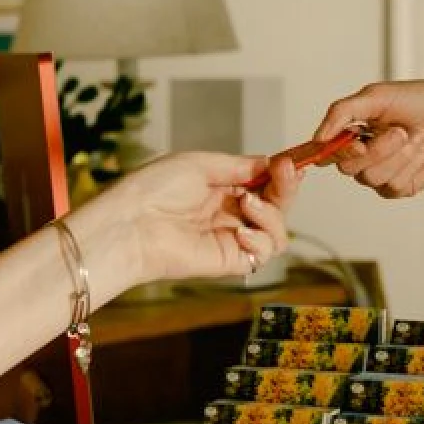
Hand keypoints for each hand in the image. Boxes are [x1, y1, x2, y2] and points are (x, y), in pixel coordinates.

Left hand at [73, 149, 296, 289]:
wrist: (130, 226)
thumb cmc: (153, 190)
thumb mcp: (200, 164)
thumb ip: (240, 166)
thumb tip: (273, 162)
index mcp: (222, 188)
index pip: (265, 182)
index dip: (282, 173)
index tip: (293, 162)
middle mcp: (230, 213)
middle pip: (278, 204)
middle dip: (286, 188)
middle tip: (286, 172)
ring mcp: (232, 238)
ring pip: (278, 230)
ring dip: (272, 214)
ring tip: (248, 203)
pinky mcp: (231, 261)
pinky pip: (264, 252)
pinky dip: (261, 239)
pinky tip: (241, 231)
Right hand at [312, 79, 423, 197]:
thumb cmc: (421, 100)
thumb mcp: (376, 96)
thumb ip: (342, 112)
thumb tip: (319, 137)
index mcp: (352, 132)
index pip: (326, 150)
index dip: (333, 151)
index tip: (355, 143)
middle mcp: (363, 154)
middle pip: (347, 167)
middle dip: (377, 149)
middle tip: (398, 131)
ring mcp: (380, 172)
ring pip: (370, 177)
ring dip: (398, 155)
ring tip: (415, 135)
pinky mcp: (399, 187)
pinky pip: (392, 185)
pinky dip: (410, 164)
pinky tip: (422, 149)